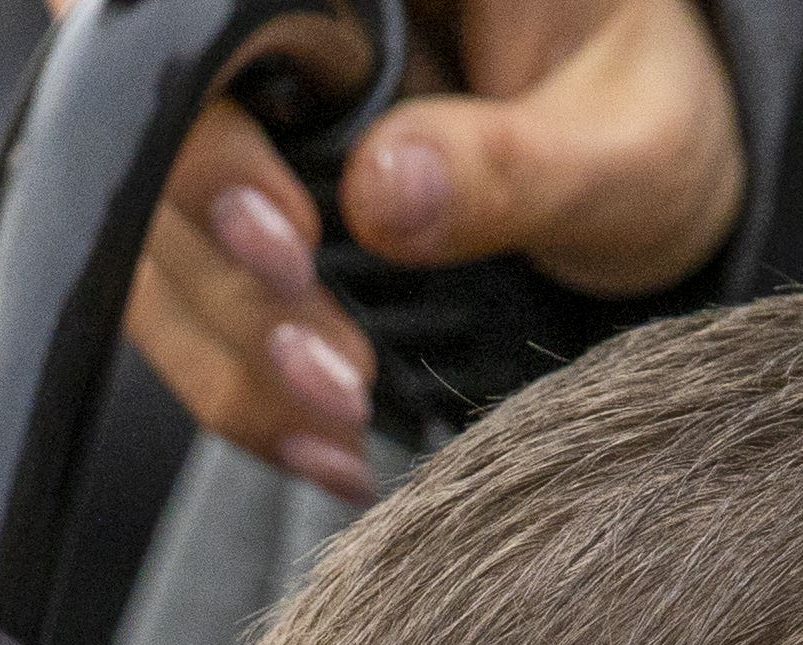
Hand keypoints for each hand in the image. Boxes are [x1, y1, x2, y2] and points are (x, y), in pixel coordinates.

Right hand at [51, 0, 744, 500]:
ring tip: (338, 425)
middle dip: (224, 268)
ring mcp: (236, 106)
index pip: (213, 16)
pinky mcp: (221, 200)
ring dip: (227, 348)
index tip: (290, 244)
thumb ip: (514, 164)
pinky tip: (315, 443)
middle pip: (158, 127)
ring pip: (147, 225)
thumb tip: (383, 191)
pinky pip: (176, 292)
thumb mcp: (629, 145)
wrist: (645, 182)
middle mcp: (276, 10)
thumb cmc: (655, 127)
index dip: (212, 132)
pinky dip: (234, 383)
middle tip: (333, 374)